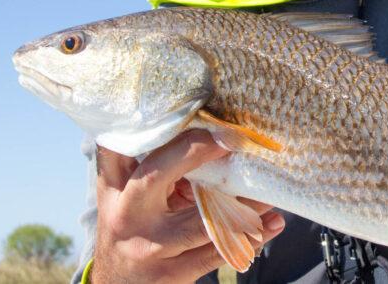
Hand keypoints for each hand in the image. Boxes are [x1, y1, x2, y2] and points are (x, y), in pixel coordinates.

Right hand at [91, 129, 285, 282]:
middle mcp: (127, 214)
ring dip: (241, 202)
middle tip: (233, 140)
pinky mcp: (172, 274)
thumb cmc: (129, 224)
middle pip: (156, 175)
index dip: (156, 129)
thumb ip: (144, 160)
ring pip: (200, 221)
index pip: (122, 148)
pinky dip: (250, 237)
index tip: (200, 117)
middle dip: (194, 152)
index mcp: (115, 188)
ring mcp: (150, 247)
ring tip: (269, 185)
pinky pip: (216, 253)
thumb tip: (198, 121)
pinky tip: (272, 222)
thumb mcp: (122, 193)